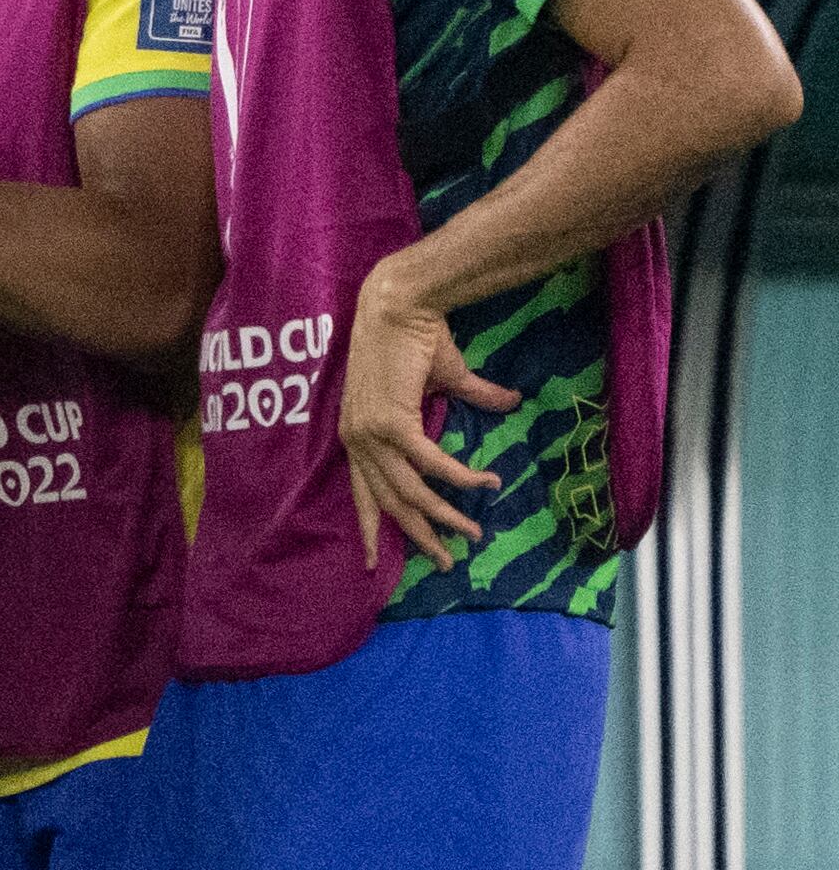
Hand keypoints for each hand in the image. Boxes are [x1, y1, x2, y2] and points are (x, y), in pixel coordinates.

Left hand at [339, 259, 510, 567]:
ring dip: (444, 515)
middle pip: (389, 503)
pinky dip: (458, 477)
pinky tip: (485, 483)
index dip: (369, 529)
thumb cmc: (417, 338)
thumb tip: (511, 402)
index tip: (374, 564)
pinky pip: (429, 463)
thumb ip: (474, 396)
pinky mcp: (391, 422)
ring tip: (474, 532)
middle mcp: (358, 441)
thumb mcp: (443, 379)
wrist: (401, 304)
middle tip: (446, 562)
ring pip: (410, 491)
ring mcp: (371, 433)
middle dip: (418, 536)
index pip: (363, 494)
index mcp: (358, 436)